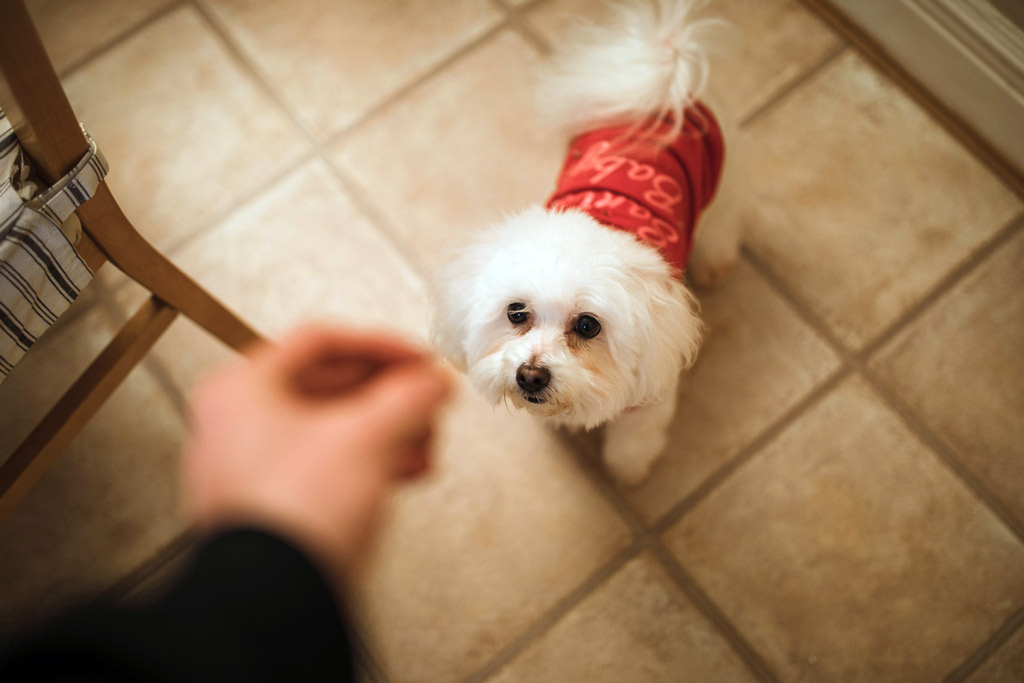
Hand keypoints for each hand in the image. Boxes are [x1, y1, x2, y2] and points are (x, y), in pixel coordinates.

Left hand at [182, 326, 451, 584]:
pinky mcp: (269, 507)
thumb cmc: (295, 514)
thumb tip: (433, 380)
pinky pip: (324, 467)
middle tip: (425, 397)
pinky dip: (367, 462)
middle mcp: (234, 424)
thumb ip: (408, 397)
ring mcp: (248, 468)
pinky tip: (407, 469)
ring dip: (385, 430)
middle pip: (328, 388)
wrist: (275, 599)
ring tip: (426, 438)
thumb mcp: (366, 436)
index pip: (320, 341)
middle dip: (389, 395)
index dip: (380, 345)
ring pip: (330, 430)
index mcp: (241, 389)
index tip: (416, 358)